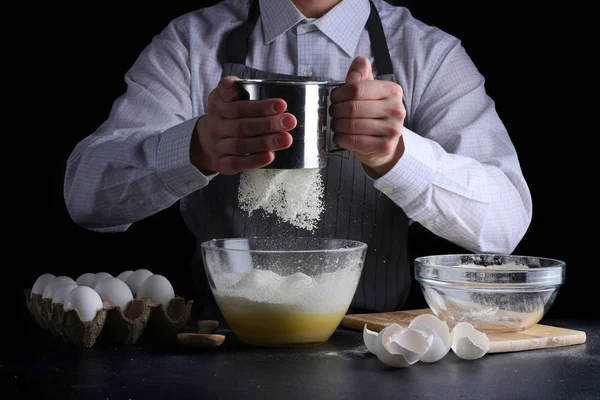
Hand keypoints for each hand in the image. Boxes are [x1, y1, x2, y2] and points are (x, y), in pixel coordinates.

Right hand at [191, 76, 295, 174]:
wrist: (208, 139)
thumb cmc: (227, 113)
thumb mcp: (224, 94)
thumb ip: (230, 86)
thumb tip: (236, 90)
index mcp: (216, 106)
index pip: (237, 107)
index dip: (260, 107)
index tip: (282, 105)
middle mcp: (214, 127)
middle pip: (242, 127)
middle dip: (268, 124)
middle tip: (290, 121)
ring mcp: (217, 147)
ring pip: (240, 145)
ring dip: (265, 142)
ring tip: (286, 139)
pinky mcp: (221, 164)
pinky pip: (236, 164)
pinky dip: (254, 161)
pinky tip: (270, 156)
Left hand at [330, 56, 405, 176]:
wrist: (383, 143)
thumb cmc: (373, 115)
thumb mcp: (369, 92)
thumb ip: (361, 76)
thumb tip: (360, 61)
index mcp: (392, 91)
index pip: (357, 88)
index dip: (339, 94)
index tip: (334, 98)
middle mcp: (396, 109)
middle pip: (353, 108)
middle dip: (336, 111)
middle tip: (333, 113)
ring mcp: (393, 129)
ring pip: (352, 125)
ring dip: (337, 125)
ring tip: (336, 124)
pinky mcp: (385, 147)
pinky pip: (354, 141)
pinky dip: (341, 139)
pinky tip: (340, 136)